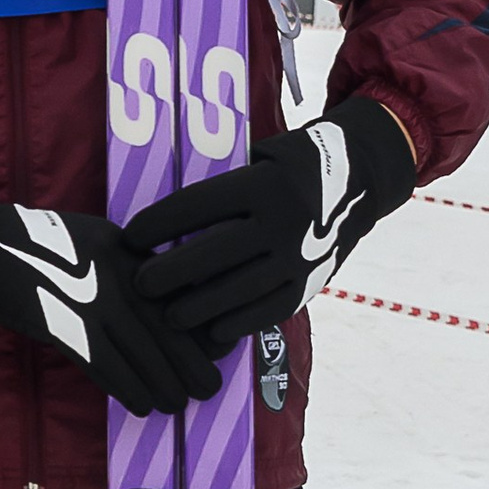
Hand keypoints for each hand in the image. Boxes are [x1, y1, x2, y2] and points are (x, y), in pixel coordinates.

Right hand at [0, 184, 222, 418]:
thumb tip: (162, 298)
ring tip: (175, 404)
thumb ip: (130, 263)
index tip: (216, 351)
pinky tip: (139, 405)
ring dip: (162, 384)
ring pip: (140, 352)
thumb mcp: (95, 237)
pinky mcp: (61, 326)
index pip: (174, 294)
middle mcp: (113, 274)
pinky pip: (104, 365)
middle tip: (207, 388)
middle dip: (190, 363)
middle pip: (164, 326)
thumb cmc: (39, 245)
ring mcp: (88, 300)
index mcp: (126, 250)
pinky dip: (126, 388)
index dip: (199, 328)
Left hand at [127, 97, 414, 355]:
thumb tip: (165, 217)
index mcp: (262, 183)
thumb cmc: (289, 166)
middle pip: (212, 253)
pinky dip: (239, 323)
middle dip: (169, 272)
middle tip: (139, 285)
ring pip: (238, 289)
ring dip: (198, 307)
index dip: (158, 224)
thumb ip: (223, 183)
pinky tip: (212, 331)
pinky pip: (270, 310)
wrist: (360, 179)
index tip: (129, 237)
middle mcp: (282, 220)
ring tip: (169, 317)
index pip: (196, 206)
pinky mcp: (311, 282)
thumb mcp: (259, 157)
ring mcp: (299, 255)